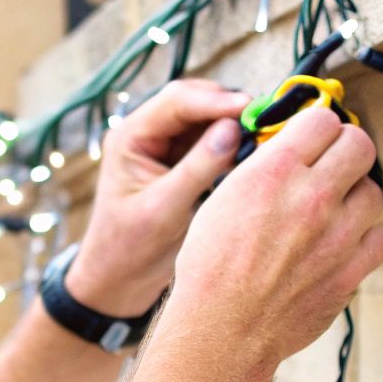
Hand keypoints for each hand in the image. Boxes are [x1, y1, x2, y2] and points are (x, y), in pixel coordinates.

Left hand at [68, 79, 252, 315]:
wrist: (118, 281)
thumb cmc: (128, 249)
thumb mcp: (163, 209)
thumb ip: (197, 168)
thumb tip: (232, 130)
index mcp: (130, 136)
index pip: (177, 101)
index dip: (216, 100)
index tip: (251, 108)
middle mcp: (148, 134)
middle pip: (195, 102)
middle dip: (229, 108)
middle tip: (265, 121)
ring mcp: (166, 149)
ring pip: (208, 121)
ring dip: (234, 126)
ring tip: (264, 137)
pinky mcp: (183, 165)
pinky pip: (213, 143)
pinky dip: (234, 145)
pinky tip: (255, 156)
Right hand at [161, 106, 382, 376]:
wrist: (223, 329)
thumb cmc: (211, 270)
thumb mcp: (222, 198)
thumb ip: (261, 169)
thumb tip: (286, 151)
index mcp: (274, 172)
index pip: (322, 118)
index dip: (318, 126)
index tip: (314, 136)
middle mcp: (312, 197)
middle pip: (360, 145)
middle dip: (346, 150)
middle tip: (333, 164)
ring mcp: (338, 235)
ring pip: (374, 191)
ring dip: (356, 196)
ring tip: (334, 210)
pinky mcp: (351, 270)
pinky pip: (382, 238)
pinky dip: (367, 238)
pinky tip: (345, 242)